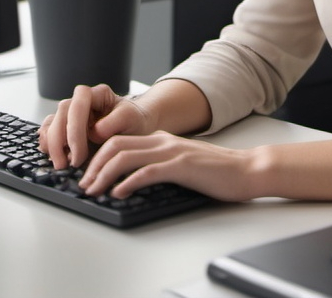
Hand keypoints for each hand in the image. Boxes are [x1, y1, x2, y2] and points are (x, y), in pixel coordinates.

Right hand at [38, 84, 149, 169]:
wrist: (135, 131)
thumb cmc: (133, 123)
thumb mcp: (132, 119)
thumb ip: (115, 121)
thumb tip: (94, 131)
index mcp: (98, 94)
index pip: (79, 103)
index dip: (74, 128)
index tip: (79, 153)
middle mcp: (82, 101)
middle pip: (61, 113)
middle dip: (60, 141)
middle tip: (67, 165)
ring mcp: (71, 115)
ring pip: (51, 123)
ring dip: (52, 145)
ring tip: (62, 165)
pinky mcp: (64, 129)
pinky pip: (48, 134)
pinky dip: (48, 146)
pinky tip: (57, 158)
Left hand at [79, 132, 259, 202]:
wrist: (246, 169)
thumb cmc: (217, 171)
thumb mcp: (182, 162)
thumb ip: (160, 164)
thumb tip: (132, 179)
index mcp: (161, 139)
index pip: (119, 141)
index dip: (98, 157)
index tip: (88, 175)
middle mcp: (163, 140)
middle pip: (116, 145)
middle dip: (94, 165)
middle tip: (84, 185)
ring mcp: (172, 152)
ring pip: (126, 156)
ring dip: (104, 174)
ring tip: (94, 190)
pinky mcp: (182, 166)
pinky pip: (147, 172)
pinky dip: (128, 182)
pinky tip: (119, 193)